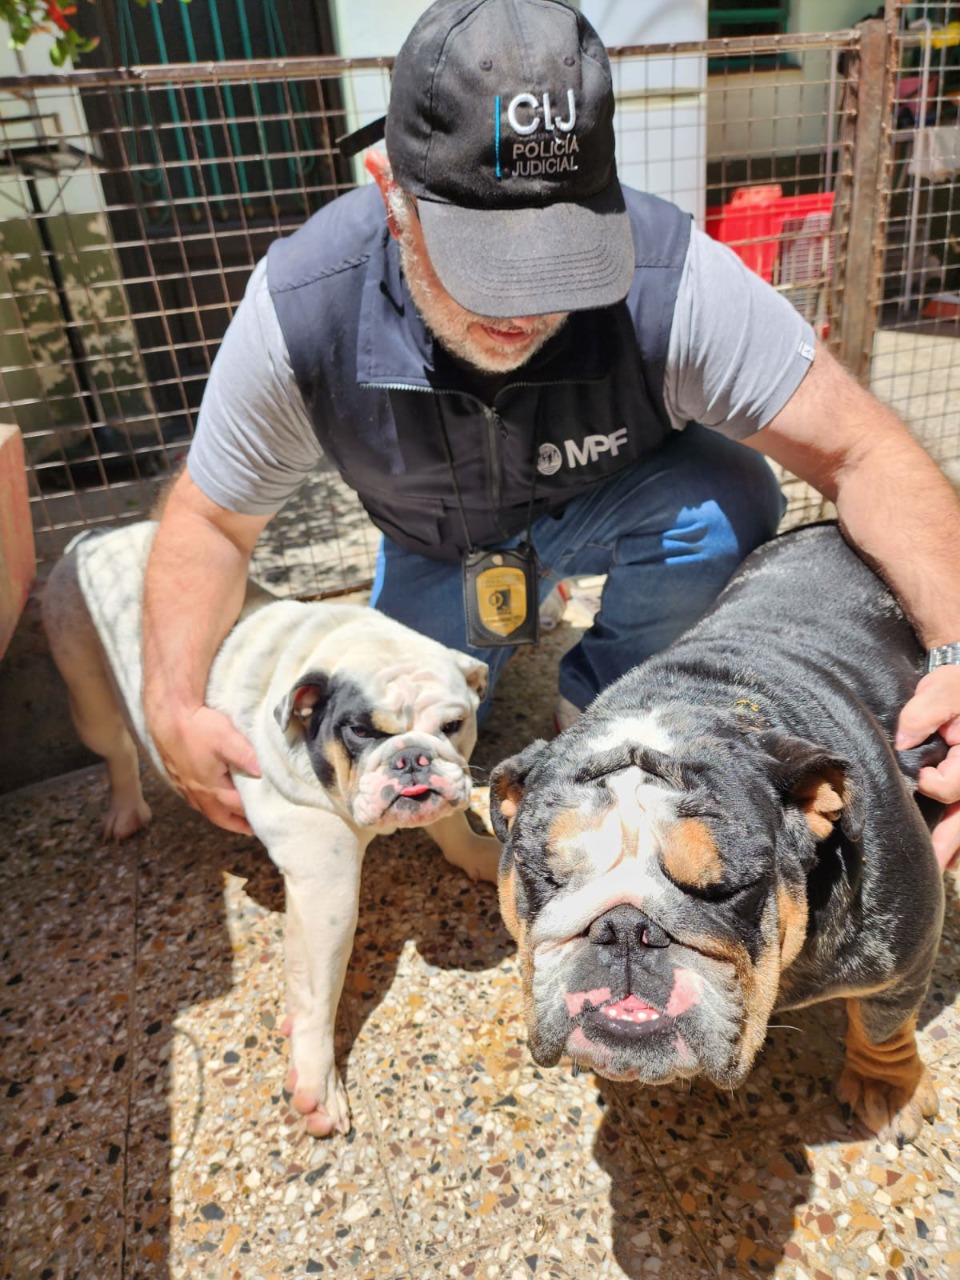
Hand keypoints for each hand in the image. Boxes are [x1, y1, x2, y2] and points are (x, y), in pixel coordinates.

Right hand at [153, 705, 260, 835]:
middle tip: (250, 830)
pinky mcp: (177, 777)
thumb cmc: (198, 726)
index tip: (266, 819)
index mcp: (212, 786)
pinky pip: (194, 799)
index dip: (252, 814)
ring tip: (233, 818)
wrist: (167, 716)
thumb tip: (260, 773)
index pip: (237, 807)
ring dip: (221, 816)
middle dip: (236, 825)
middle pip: (220, 817)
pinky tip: (210, 799)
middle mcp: (197, 791)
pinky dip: (207, 805)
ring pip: (205, 809)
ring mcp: (185, 786)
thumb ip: (245, 757)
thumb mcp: (227, 738)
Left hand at [896, 664, 959, 870]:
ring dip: (957, 844)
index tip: (919, 774)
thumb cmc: (959, 686)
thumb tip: (903, 740)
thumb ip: (923, 712)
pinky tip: (951, 853)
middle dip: (949, 843)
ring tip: (940, 867)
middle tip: (932, 867)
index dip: (931, 784)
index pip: (950, 787)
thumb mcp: (943, 688)